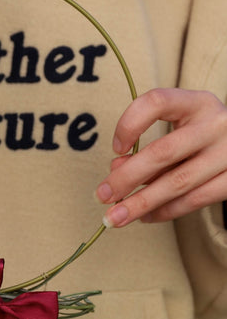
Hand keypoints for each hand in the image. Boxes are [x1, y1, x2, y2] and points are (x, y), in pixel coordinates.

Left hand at [95, 88, 226, 226]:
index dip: (129, 124)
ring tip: (116, 216)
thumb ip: (148, 145)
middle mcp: (215, 124)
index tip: (115, 148)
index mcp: (196, 102)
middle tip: (103, 195)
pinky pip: (195, 200)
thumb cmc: (200, 134)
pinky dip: (165, 211)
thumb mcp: (178, 127)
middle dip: (127, 178)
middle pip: (163, 152)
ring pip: (177, 182)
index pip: (156, 102)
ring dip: (141, 203)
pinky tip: (145, 216)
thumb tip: (116, 170)